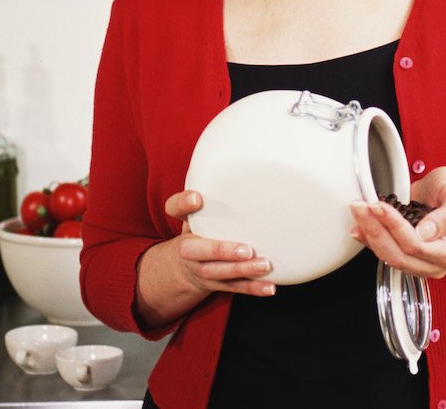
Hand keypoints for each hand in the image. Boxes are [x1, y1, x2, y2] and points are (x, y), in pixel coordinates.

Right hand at [158, 190, 276, 297]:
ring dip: (242, 270)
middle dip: (221, 250)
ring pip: (219, 273)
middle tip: (246, 249)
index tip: (198, 198)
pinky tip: (270, 287)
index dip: (184, 203)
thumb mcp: (198, 212)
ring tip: (264, 265)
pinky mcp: (217, 284)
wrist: (184, 267)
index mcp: (184, 224)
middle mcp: (189, 249)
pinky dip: (253, 288)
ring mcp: (202, 269)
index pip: (175, 209)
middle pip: (197, 251)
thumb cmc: (200, 230)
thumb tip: (237, 157)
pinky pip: (234, 287)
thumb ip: (213, 191)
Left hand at [348, 167, 445, 278]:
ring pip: (388, 256)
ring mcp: (419, 263)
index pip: (417, 245)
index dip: (395, 227)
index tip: (380, 207)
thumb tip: (426, 232)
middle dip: (376, 230)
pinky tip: (358, 226)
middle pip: (398, 255)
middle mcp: (434, 262)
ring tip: (358, 210)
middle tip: (362, 206)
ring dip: (369, 234)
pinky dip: (368, 239)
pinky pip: (384, 253)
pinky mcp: (405, 256)